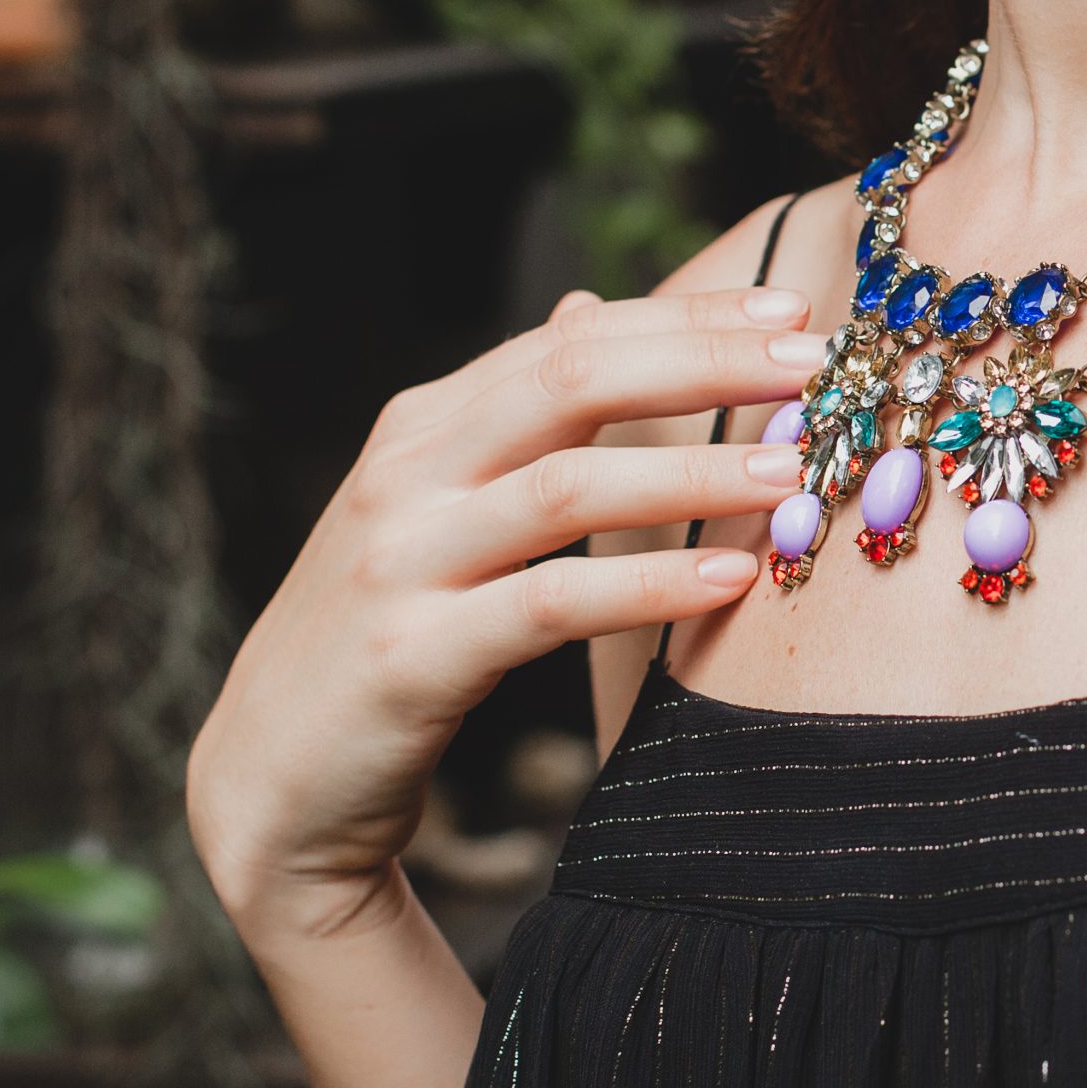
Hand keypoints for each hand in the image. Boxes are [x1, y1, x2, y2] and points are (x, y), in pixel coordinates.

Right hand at [188, 284, 820, 944]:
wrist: (273, 778)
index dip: (684, 320)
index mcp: (423, 427)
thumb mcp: (440, 506)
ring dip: (689, 471)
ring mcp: (401, 563)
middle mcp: (405, 476)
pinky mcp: (411, 657)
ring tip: (790, 471)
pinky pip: (549, 604)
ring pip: (565, 487)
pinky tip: (728, 577)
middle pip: (569, 382)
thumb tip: (588, 309)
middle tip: (812, 363)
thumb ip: (515, 415)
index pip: (569, 343)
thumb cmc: (389, 631)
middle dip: (700, 361)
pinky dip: (646, 585)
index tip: (790, 317)